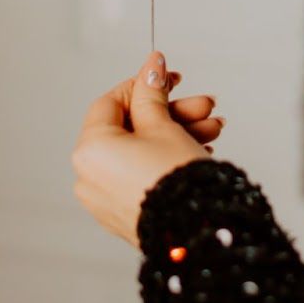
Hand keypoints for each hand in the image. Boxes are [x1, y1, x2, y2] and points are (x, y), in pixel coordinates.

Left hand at [71, 51, 222, 245]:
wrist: (197, 236)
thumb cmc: (177, 184)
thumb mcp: (164, 126)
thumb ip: (152, 93)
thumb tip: (150, 66)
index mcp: (90, 150)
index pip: (112, 102)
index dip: (143, 86)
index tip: (168, 77)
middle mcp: (90, 176)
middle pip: (131, 128)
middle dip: (172, 113)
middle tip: (202, 104)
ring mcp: (106, 199)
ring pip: (142, 152)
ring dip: (177, 134)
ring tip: (214, 128)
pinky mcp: (125, 214)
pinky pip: (142, 175)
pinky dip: (166, 160)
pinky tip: (200, 149)